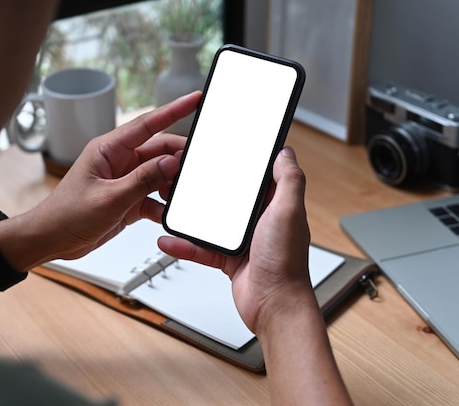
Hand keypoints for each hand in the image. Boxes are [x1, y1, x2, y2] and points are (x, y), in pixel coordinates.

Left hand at [27, 91, 200, 261]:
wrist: (52, 240)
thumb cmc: (67, 214)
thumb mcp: (109, 197)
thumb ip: (143, 179)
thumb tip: (171, 162)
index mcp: (109, 149)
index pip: (148, 124)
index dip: (174, 109)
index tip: (195, 98)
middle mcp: (119, 160)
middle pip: (159, 150)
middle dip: (179, 158)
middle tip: (197, 167)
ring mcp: (125, 180)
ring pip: (160, 174)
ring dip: (171, 185)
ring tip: (180, 195)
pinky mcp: (128, 199)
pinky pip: (154, 196)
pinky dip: (163, 206)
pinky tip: (167, 213)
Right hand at [158, 146, 311, 331]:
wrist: (274, 306)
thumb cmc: (286, 263)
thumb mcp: (288, 212)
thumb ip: (289, 180)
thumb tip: (286, 152)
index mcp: (276, 205)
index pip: (259, 177)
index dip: (243, 164)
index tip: (224, 152)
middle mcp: (260, 221)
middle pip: (230, 197)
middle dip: (209, 187)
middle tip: (186, 176)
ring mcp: (243, 240)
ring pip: (211, 222)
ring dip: (191, 217)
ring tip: (170, 205)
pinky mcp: (229, 259)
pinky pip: (202, 249)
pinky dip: (185, 246)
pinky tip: (169, 241)